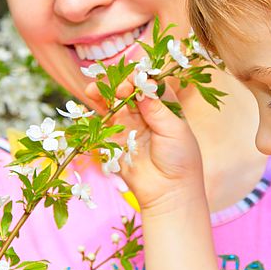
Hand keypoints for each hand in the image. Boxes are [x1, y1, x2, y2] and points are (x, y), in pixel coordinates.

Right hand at [84, 77, 204, 213]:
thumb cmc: (181, 159)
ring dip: (103, 92)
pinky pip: (101, 121)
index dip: (142, 77)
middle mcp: (145, 113)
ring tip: (93, 89)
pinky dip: (94, 109)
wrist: (168, 192)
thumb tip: (141, 85)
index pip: (151, 84)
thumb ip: (156, 108)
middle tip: (120, 89)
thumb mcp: (174, 130)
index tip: (136, 78)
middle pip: (129, 90)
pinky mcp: (113, 139)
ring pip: (112, 102)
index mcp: (164, 107)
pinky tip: (90, 100)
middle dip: (121, 84)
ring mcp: (128, 125)